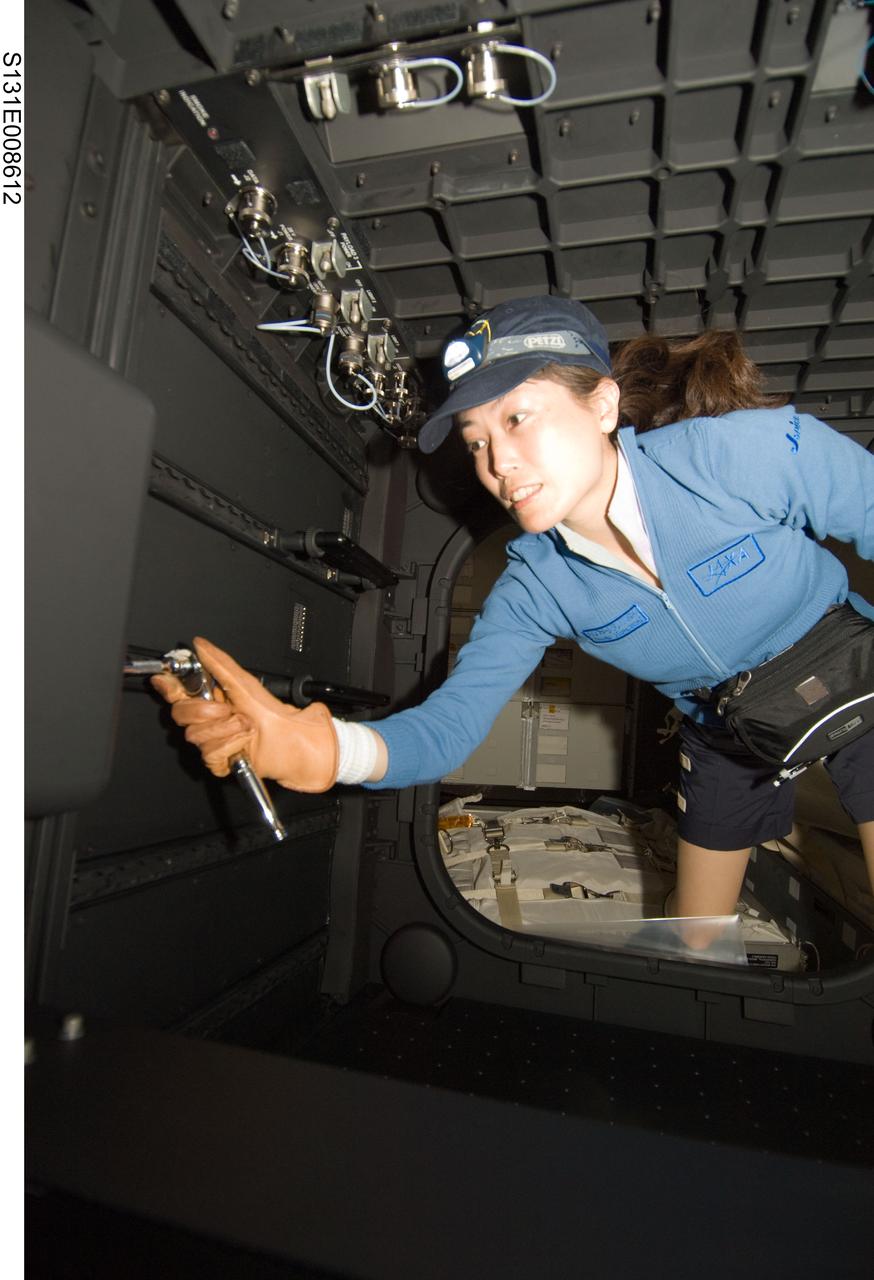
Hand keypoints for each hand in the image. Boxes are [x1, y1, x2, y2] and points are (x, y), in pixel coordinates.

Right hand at [151, 637, 338, 792]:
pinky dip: (231, 745)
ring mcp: (211, 741)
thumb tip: (200, 645)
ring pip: (195, 736)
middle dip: (207, 711)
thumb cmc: (272, 714)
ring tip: (244, 726)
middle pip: (181, 714)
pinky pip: (209, 754)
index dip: (169, 686)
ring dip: (226, 729)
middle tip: (229, 709)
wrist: (291, 741)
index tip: (165, 679)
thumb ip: (219, 663)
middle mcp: (207, 721)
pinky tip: (243, 742)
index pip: (177, 692)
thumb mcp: (243, 682)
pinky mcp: (218, 761)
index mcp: (210, 700)